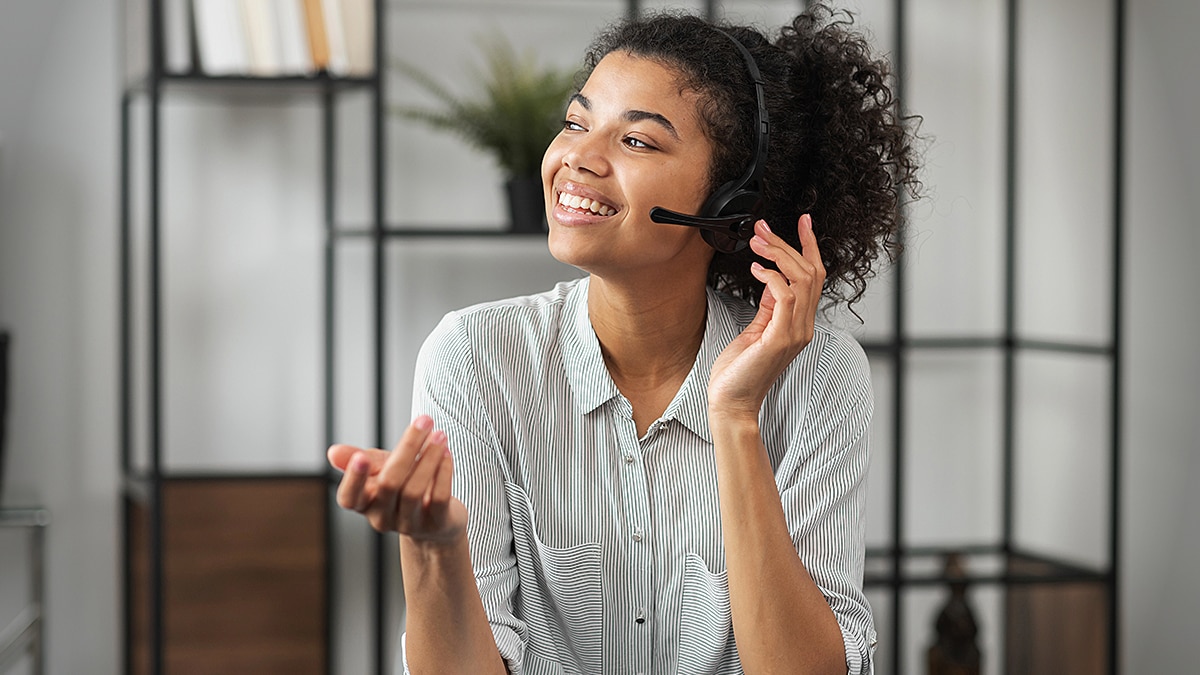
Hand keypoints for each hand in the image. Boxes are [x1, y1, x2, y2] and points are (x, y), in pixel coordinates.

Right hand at [327, 414, 466, 544]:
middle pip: (390, 483)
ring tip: (440, 435)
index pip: (349, 498)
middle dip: (407, 448)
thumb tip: (333, 453)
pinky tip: (447, 453)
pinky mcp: (435, 525)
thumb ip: (361, 459)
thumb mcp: (381, 469)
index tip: (361, 457)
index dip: (353, 479)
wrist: (436, 518)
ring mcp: (409, 524)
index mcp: (364, 503)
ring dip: (429, 457)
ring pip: (414, 491)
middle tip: (424, 420)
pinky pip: (438, 498)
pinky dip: (443, 473)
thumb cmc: (404, 485)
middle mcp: (382, 517)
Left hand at [708, 214, 825, 417]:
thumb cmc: (739, 371)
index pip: (815, 277)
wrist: (732, 402)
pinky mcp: (779, 338)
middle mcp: (803, 326)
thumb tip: (771, 280)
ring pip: (801, 279)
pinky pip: (784, 296)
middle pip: (810, 272)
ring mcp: (795, 333)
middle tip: (762, 228)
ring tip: (757, 243)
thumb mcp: (756, 329)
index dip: (810, 246)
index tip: (803, 221)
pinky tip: (754, 269)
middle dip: (787, 243)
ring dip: (778, 255)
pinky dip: (770, 276)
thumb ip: (768, 306)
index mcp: (800, 323)